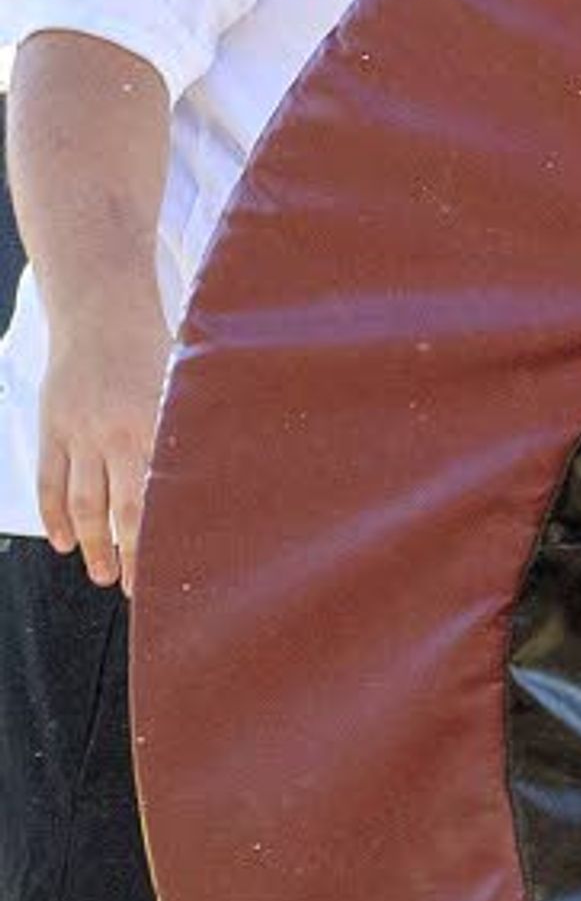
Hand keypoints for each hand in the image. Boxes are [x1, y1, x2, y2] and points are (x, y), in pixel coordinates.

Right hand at [35, 285, 169, 589]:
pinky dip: (53, 512)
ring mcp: (78, 432)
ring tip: (101, 573)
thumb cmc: (152, 349)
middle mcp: (115, 434)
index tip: (171, 568)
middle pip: (120, 509)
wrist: (99, 311)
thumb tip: (212, 476)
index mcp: (157, 426)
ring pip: (82, 501)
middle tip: (134, 589)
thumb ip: (186, 431)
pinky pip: (48, 479)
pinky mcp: (51, 426)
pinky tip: (62, 540)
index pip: (159, 497)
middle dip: (128, 552)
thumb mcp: (180, 387)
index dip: (162, 537)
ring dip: (90, 543)